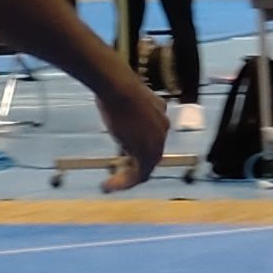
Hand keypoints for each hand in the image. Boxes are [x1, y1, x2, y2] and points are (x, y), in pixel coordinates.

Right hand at [97, 70, 170, 192]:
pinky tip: (109, 185)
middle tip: (117, 174)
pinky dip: (126, 182)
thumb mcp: (123, 98)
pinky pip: (141, 175)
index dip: (135, 146)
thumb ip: (123, 105)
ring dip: (129, 177)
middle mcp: (162, 128)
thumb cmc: (116, 87)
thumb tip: (110, 101)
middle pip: (151, 154)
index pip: (151, 136)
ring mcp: (157, 142)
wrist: (119, 88)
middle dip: (134, 165)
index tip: (121, 150)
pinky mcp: (148, 154)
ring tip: (110, 184)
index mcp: (159, 113)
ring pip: (147, 167)